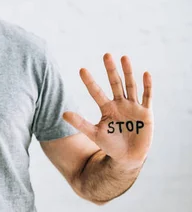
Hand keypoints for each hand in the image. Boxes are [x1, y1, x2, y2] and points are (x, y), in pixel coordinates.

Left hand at [63, 53, 153, 169]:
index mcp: (106, 108)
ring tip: (124, 57)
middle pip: (115, 83)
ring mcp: (133, 107)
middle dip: (111, 70)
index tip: (81, 70)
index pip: (96, 92)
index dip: (89, 82)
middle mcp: (119, 104)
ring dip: (128, 72)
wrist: (127, 157)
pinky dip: (147, 86)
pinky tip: (145, 73)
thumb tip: (63, 114)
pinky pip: (147, 97)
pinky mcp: (145, 113)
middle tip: (106, 54)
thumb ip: (80, 123)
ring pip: (130, 86)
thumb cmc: (110, 145)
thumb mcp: (94, 134)